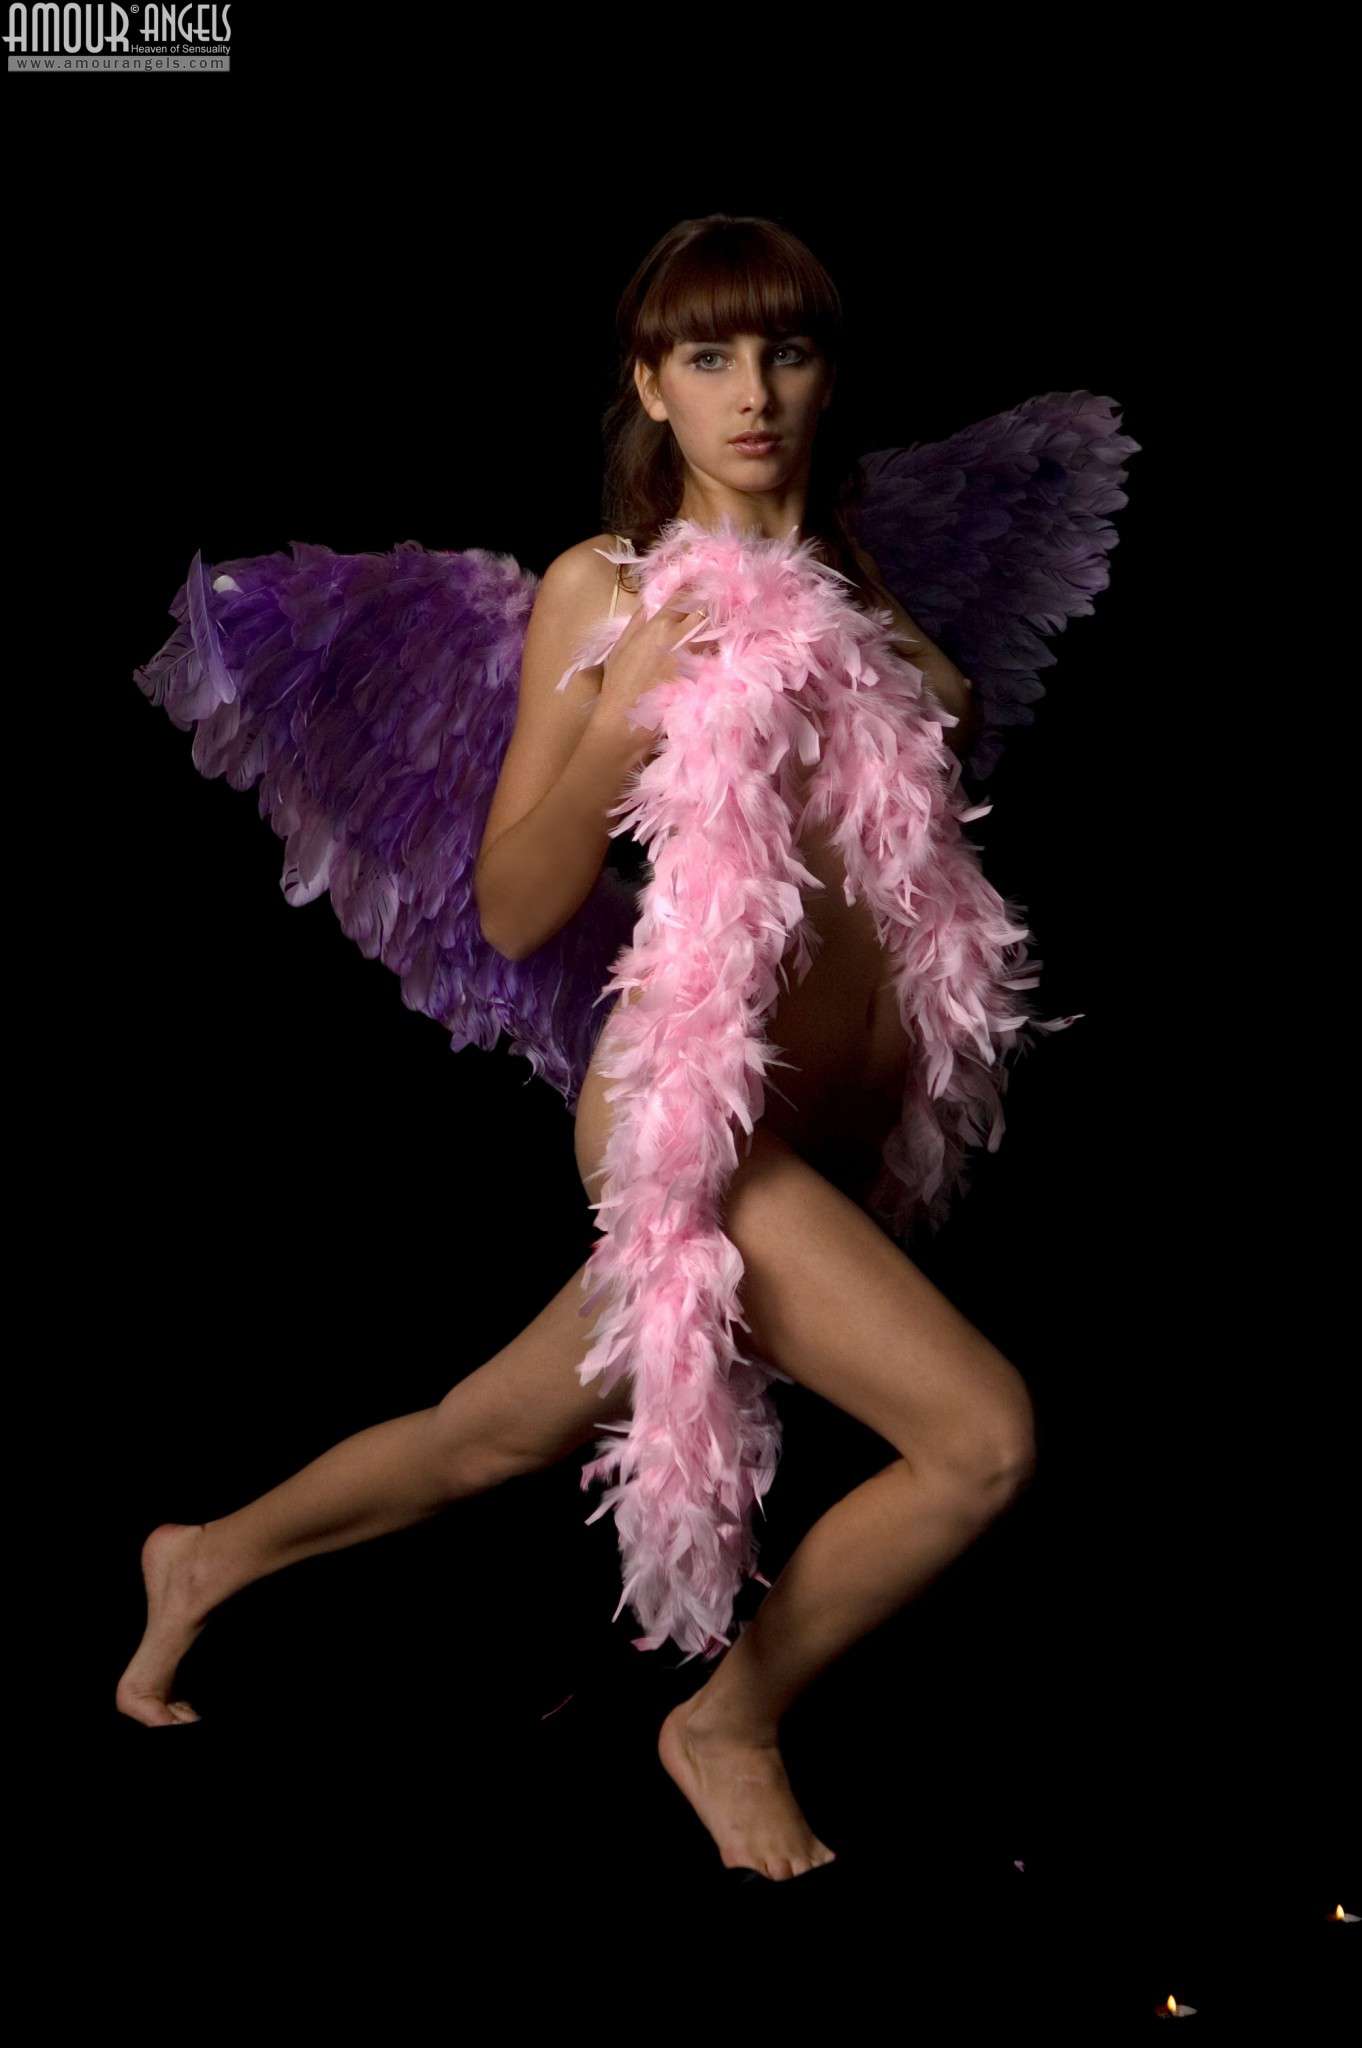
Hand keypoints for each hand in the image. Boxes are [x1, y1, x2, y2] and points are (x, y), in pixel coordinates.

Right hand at [597, 588, 709, 745]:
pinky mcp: (704, 680)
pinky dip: (719, 657)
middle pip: (707, 613)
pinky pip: (718, 662)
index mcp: (658, 627)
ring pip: (716, 636)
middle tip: (716, 611)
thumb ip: (635, 625)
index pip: (684, 597)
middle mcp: (680, 639)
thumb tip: (647, 607)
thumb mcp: (619, 649)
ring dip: (717, 633)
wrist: (624, 722)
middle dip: (711, 611)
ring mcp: (695, 660)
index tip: (699, 593)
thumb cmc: (618, 686)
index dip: (694, 592)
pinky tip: (719, 659)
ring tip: (719, 634)